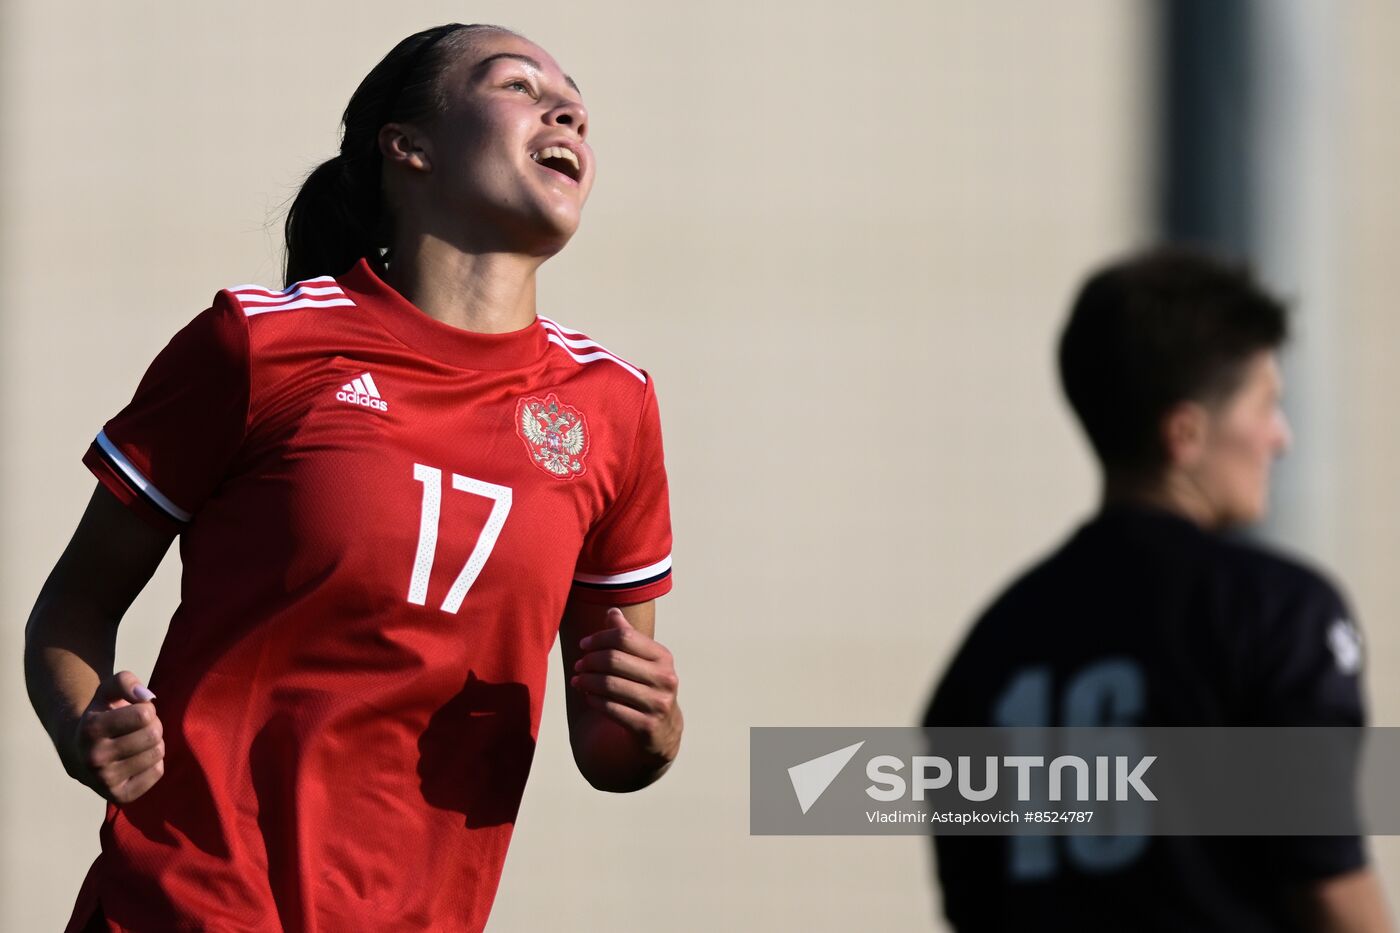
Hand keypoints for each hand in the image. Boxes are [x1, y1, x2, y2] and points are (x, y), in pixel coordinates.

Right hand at [70, 670, 164, 803]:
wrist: (79, 752)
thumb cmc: (102, 715)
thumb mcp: (107, 691)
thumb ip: (126, 682)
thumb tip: (147, 697)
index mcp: (90, 729)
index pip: (145, 714)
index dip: (146, 709)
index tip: (135, 712)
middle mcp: (94, 758)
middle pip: (153, 734)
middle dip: (153, 725)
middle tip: (138, 729)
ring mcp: (105, 781)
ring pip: (157, 753)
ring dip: (154, 744)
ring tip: (137, 743)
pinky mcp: (119, 796)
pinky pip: (157, 772)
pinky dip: (154, 763)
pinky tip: (137, 760)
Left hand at [571, 608, 681, 761]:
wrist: (664, 730)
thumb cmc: (647, 687)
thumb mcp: (644, 661)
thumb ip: (628, 637)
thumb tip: (612, 612)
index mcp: (663, 657)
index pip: (625, 636)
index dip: (599, 638)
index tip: (584, 644)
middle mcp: (665, 678)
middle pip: (614, 659)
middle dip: (590, 660)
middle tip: (578, 664)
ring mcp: (658, 703)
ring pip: (609, 684)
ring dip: (586, 680)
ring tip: (577, 680)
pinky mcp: (646, 726)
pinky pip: (610, 708)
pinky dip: (594, 700)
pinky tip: (588, 696)